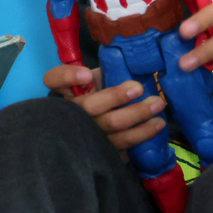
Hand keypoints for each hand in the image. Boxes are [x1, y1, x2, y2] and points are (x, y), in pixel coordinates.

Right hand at [43, 63, 168, 151]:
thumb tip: (131, 62)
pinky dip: (141, 136)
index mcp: (69, 90)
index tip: (87, 75)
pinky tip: (156, 127)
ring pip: (110, 128)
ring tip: (158, 105)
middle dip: (116, 96)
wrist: (104, 126)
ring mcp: (88, 134)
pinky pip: (122, 146)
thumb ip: (108, 70)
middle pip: (89, 107)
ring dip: (137, 116)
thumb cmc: (103, 94)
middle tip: (139, 87)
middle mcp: (74, 113)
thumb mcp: (100, 78)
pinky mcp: (103, 150)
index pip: (55, 79)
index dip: (68, 77)